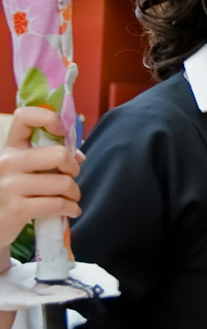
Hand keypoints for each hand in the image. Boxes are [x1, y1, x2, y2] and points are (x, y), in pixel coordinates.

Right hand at [0, 107, 82, 250]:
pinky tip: (71, 211)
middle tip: (70, 177)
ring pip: (63, 183)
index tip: (62, 133)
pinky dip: (71, 209)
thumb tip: (79, 155)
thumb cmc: (12, 194)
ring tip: (70, 198)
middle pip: (59, 154)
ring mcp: (9, 186)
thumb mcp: (22, 171)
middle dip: (73, 168)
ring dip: (74, 193)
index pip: (25, 117)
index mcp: (9, 148)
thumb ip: (47, 158)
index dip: (49, 118)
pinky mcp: (16, 210)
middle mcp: (6, 163)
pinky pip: (58, 204)